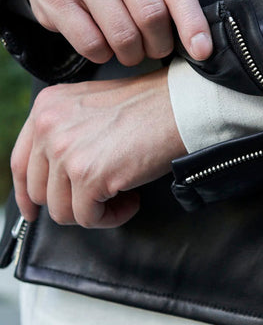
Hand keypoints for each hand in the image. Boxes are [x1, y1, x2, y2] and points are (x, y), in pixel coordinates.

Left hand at [11, 69, 185, 228]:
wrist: (180, 106)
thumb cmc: (148, 106)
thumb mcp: (91, 106)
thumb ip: (65, 131)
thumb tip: (55, 174)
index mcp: (47, 107)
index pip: (21, 163)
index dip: (27, 194)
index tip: (35, 209)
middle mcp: (49, 126)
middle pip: (40, 192)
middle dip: (70, 203)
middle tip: (99, 198)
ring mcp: (66, 151)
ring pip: (62, 210)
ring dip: (93, 211)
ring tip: (121, 195)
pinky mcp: (88, 175)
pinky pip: (87, 218)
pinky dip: (112, 217)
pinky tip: (131, 199)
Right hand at [26, 0, 211, 65]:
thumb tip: (200, 43)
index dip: (191, 22)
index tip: (201, 51)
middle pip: (150, 13)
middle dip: (160, 43)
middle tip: (158, 48)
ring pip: (122, 33)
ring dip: (134, 54)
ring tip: (133, 50)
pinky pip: (92, 44)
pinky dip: (104, 54)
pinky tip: (105, 43)